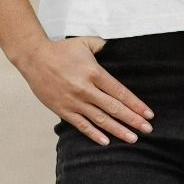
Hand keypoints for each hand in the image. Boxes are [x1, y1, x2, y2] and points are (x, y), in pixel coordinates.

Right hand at [18, 36, 154, 146]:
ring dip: (118, 130)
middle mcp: (86, 89)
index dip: (135, 104)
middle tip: (147, 130)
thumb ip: (102, 46)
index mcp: (94, 73)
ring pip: (101, 119)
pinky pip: (82, 125)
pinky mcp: (63, 110)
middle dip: (133, 120)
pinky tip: (106, 141)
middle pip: (114, 108)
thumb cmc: (61, 50)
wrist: (35, 58)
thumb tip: (115, 47)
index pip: (120, 92)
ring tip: (132, 138)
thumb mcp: (85, 42)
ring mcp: (75, 101)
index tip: (148, 114)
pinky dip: (94, 134)